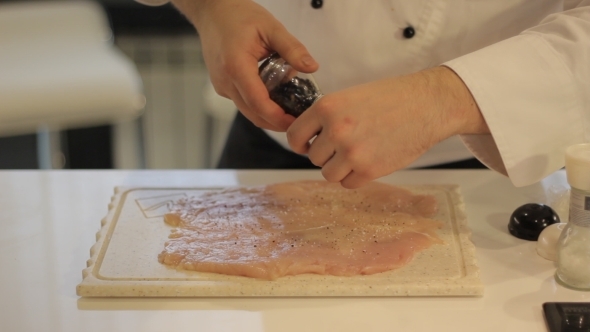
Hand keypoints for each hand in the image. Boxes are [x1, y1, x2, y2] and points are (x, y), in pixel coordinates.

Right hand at [172, 0, 318, 130]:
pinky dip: (258, 107)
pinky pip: (242, 102)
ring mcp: (221, 85)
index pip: (258, 102)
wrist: (213, 11)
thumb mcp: (271, 27)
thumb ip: (292, 48)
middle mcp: (225, 81)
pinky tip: (275, 101)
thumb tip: (312, 67)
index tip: (296, 122)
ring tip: (290, 114)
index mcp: (236, 66)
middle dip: (276, 123)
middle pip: (252, 113)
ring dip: (267, 116)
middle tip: (299, 123)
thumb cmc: (239, 16)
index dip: (277, 117)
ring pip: (247, 111)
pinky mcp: (222, 86)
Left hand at [287, 66, 489, 188]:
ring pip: (329, 174)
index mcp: (327, 107)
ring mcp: (352, 152)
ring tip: (359, 153)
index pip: (295, 136)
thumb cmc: (391, 98)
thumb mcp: (350, 97)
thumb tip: (307, 140)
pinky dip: (356, 177)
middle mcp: (335, 130)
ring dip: (340, 168)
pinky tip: (371, 160)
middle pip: (314, 157)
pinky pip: (348, 184)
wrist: (427, 105)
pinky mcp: (369, 170)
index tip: (308, 146)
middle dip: (327, 154)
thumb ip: (327, 117)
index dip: (301, 144)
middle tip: (347, 144)